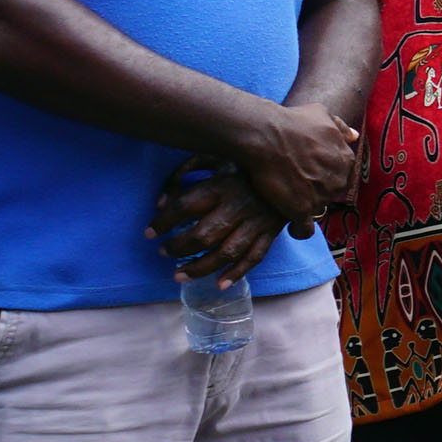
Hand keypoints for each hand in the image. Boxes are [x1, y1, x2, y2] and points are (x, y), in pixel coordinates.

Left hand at [146, 166, 278, 287]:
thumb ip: (185, 172)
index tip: (149, 232)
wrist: (292, 166)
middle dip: (177, 248)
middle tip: (164, 252)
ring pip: (226, 252)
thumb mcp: (215, 156)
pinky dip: (237, 273)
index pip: (183, 207)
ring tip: (179, 274)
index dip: (162, 222)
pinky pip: (254, 257)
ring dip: (200, 267)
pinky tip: (219, 284)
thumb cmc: (245, 163)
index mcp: (222, 186)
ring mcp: (256, 222)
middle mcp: (238, 207)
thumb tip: (161, 201)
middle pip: (202, 234)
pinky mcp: (271, 232)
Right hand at [229, 99, 357, 225]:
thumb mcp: (322, 115)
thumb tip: (354, 135)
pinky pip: (305, 229)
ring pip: (318, 209)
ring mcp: (321, 197)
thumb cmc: (292, 122)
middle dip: (316, 190)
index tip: (308, 172)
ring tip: (287, 200)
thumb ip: (340, 126)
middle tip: (295, 184)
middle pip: (330, 192)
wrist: (267, 136)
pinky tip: (291, 226)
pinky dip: (299, 230)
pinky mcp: (301, 210)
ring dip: (305, 206)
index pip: (339, 173)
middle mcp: (338, 180)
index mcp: (345, 159)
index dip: (322, 174)